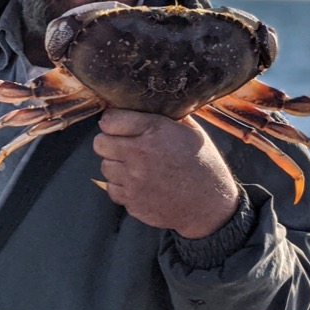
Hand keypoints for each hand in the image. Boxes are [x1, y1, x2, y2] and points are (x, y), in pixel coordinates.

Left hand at [93, 109, 239, 238]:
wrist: (210, 206)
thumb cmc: (204, 166)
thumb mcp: (192, 132)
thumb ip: (168, 116)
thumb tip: (152, 102)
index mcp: (153, 132)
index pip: (109, 120)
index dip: (113, 121)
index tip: (120, 124)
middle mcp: (138, 155)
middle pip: (99, 143)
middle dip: (109, 141)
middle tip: (123, 144)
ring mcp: (133, 181)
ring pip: (104, 166)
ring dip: (116, 164)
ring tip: (135, 165)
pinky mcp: (131, 202)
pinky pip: (112, 189)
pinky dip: (121, 186)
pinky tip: (139, 183)